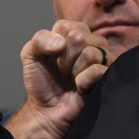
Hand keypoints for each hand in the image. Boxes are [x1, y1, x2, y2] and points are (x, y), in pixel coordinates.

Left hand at [18, 20, 109, 138]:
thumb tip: (61, 42)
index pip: (65, 26)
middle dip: (64, 59)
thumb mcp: (30, 56)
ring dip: (74, 71)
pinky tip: (80, 88)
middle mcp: (91, 42)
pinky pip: (98, 70)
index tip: (52, 58)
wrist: (47, 111)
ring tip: (71, 79)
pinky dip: (83, 81)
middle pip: (79, 37)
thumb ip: (39, 40)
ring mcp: (102, 59)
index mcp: (74, 32)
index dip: (53, 45)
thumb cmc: (41, 82)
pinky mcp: (109, 77)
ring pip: (91, 53)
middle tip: (62, 71)